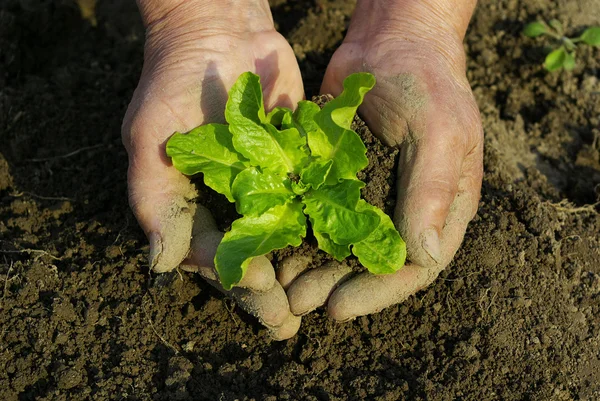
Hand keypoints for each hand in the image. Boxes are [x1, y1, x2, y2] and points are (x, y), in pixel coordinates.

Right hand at [122, 0, 303, 338]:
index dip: (237, 277)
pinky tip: (344, 250)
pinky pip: (309, 200)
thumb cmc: (173, 84)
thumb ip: (156, 201)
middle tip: (289, 323)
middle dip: (268, 292)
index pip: (214, 255)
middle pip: (251, 257)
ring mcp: (266, 186)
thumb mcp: (151, 141)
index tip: (263, 292)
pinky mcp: (295, 165)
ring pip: (283, 238)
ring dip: (298, 271)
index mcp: (194, 207)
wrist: (220, 32)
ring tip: (318, 302)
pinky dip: (323, 225)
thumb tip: (161, 264)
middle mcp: (231, 204)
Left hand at [283, 0, 482, 319]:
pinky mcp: (340, 178)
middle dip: (335, 286)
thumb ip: (434, 191)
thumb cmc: (427, 82)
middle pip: (372, 264)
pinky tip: (274, 247)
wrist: (391, 41)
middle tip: (298, 303)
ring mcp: (372, 195)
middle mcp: (406, 209)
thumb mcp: (440, 132)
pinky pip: (319, 213)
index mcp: (442, 208)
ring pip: (341, 245)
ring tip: (280, 285)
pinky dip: (299, 232)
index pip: (415, 267)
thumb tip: (423, 257)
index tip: (340, 308)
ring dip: (311, 267)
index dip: (378, 292)